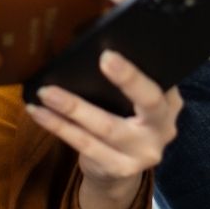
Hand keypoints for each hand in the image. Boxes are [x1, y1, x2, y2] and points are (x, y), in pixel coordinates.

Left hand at [24, 50, 181, 208]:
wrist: (119, 172)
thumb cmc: (122, 121)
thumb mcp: (134, 102)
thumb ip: (126, 80)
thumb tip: (94, 36)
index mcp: (170, 102)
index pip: (161, 79)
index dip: (141, 67)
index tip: (114, 51)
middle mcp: (164, 127)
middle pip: (149, 101)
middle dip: (129, 79)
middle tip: (105, 59)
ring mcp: (143, 152)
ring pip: (107, 127)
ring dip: (74, 107)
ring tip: (47, 92)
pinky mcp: (119, 168)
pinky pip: (85, 145)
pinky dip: (59, 127)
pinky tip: (39, 113)